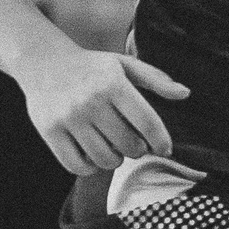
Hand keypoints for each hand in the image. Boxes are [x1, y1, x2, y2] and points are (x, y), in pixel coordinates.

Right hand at [20, 41, 189, 173]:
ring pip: (105, 160)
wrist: (43, 61)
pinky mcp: (50, 131)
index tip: (164, 148)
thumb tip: (185, 94)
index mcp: (113, 84)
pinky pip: (78, 166)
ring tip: (111, 147)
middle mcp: (91, 101)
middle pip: (129, 146)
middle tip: (131, 142)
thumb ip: (156, 79)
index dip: (161, 141)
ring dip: (114, 160)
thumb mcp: (124, 65)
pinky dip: (90, 167)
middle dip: (136, 149)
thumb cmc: (92, 67)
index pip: (147, 122)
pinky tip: (92, 154)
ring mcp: (69, 118)